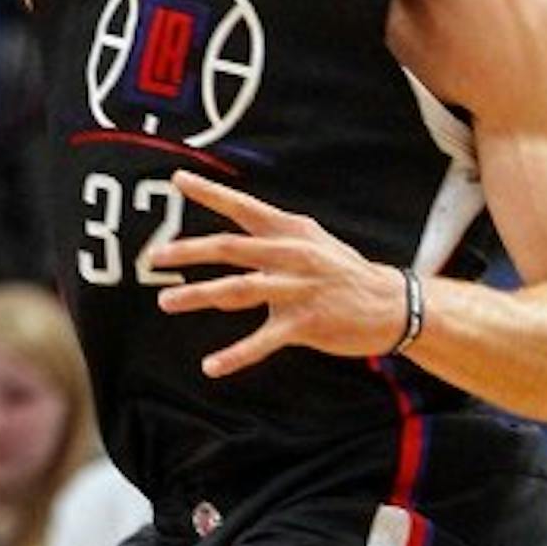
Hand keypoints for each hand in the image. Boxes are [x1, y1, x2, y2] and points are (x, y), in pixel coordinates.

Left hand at [149, 170, 409, 375]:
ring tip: (167, 301)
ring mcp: (298, 288)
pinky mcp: (306, 323)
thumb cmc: (343, 272)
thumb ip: (273, 236)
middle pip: (230, 247)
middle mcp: (291, 254)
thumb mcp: (312, 242)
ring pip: (238, 290)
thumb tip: (234, 228)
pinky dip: (235, 355)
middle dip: (188, 251)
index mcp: (291, 231)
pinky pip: (262, 341)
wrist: (393, 304)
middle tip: (154, 257)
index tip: (177, 179)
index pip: (243, 206)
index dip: (209, 192)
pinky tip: (211, 366)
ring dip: (198, 295)